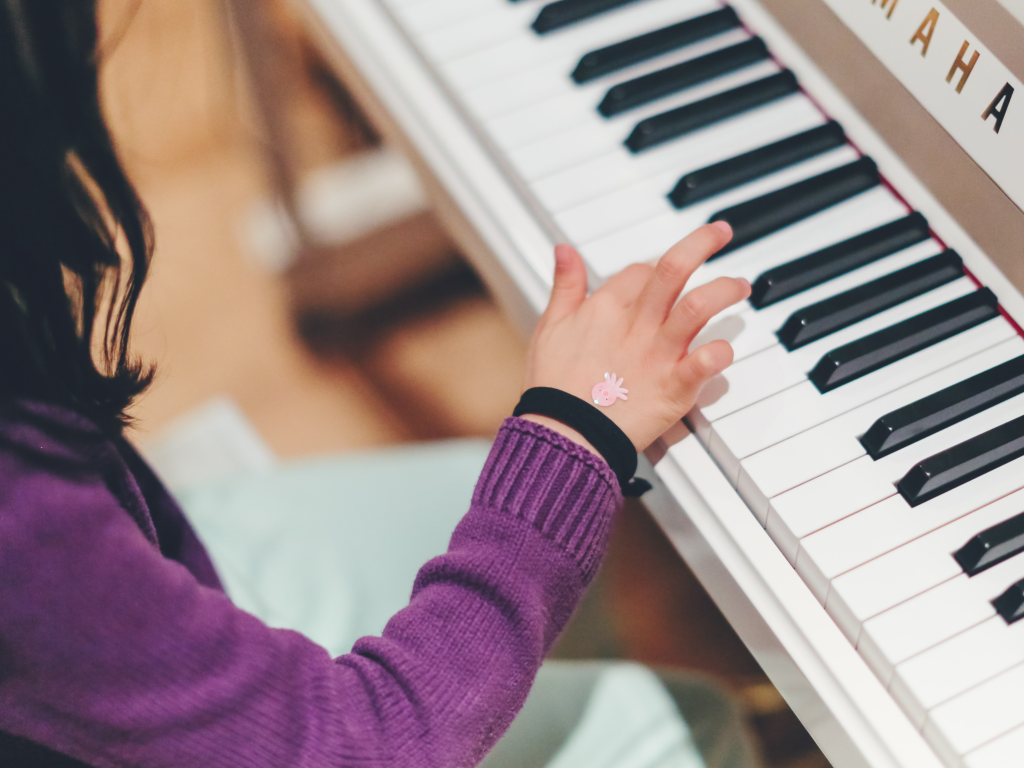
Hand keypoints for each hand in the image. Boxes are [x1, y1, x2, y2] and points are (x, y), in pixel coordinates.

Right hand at [521, 222, 749, 452]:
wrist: (560, 435)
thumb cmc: (553, 386)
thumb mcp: (549, 327)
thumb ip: (565, 287)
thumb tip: (564, 249)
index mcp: (605, 308)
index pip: (641, 272)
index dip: (655, 270)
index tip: (665, 278)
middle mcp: (635, 324)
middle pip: (673, 269)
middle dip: (702, 243)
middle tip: (721, 232)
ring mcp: (657, 354)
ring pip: (697, 307)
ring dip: (723, 290)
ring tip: (739, 286)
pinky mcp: (672, 388)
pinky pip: (703, 364)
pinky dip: (719, 354)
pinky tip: (725, 349)